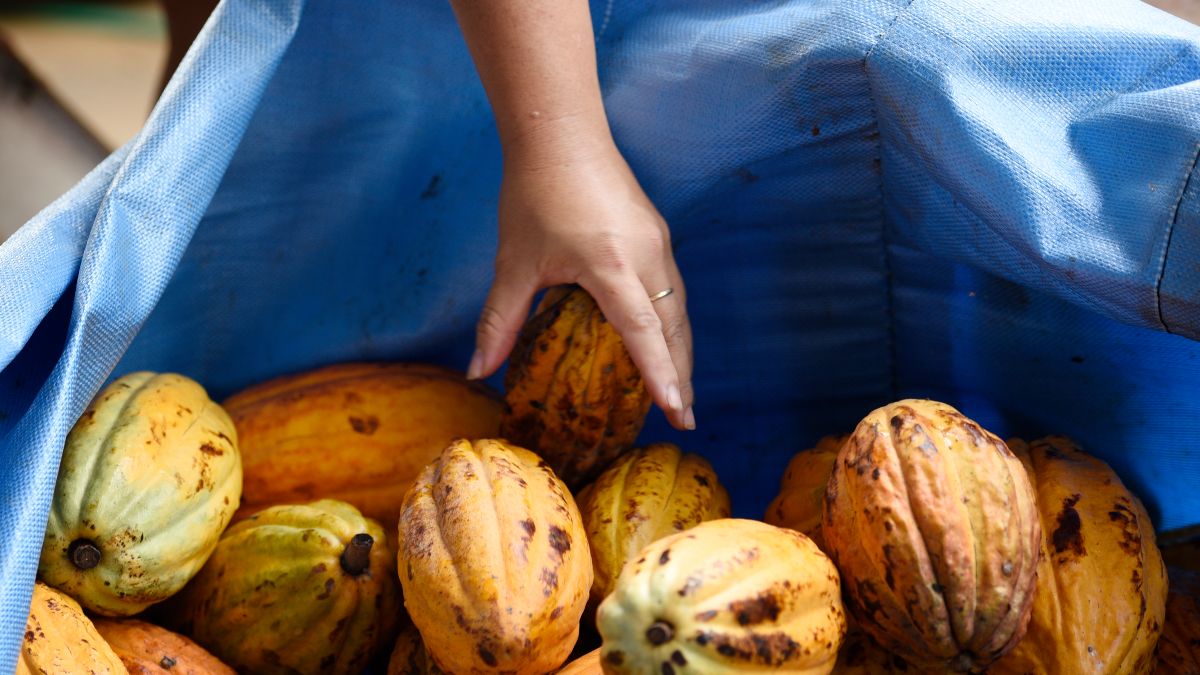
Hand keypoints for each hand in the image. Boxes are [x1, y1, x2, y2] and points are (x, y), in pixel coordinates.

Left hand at [467, 131, 694, 430]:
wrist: (560, 132)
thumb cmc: (534, 193)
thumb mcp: (514, 262)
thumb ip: (500, 320)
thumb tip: (477, 371)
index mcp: (612, 264)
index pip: (643, 331)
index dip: (660, 374)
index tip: (675, 410)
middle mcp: (647, 255)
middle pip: (674, 327)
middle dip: (682, 374)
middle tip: (683, 418)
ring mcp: (658, 242)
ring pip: (679, 308)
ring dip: (681, 350)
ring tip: (679, 390)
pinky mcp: (657, 233)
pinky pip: (673, 289)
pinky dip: (673, 323)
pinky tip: (663, 341)